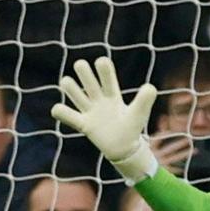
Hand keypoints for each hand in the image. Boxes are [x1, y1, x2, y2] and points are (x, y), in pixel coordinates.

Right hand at [50, 55, 159, 182]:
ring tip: (67, 83)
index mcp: (113, 94)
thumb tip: (150, 87)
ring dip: (69, 85)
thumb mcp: (140, 113)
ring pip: (74, 92)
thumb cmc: (132, 127)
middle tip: (81, 65)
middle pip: (87, 78)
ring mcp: (90, 111)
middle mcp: (99, 99)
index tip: (101, 62)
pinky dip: (60, 111)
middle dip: (83, 69)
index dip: (103, 67)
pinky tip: (59, 109)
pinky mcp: (83, 124)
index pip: (106, 76)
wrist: (124, 148)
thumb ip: (145, 100)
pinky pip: (67, 115)